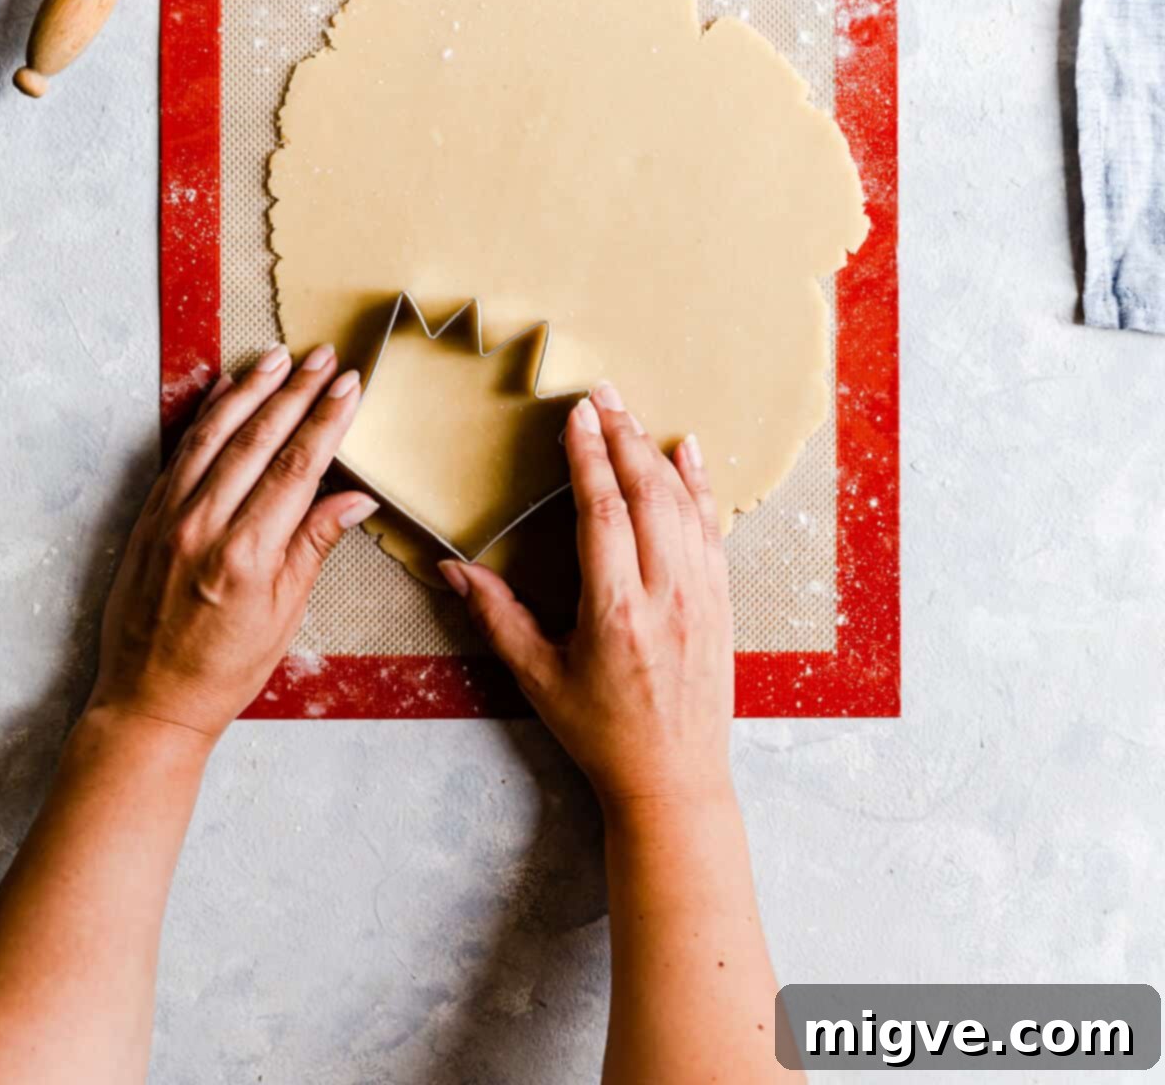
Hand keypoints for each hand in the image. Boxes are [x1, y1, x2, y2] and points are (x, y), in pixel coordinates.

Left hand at [88, 345, 375, 742]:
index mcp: (246, 556)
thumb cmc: (223, 670)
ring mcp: (169, 518)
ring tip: (279, 357)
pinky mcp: (148, 518)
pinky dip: (205, 416)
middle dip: (296, 391)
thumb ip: (314, 545)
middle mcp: (203, 527)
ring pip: (214, 435)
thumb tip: (355, 497)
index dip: (326, 420)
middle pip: (258, 440)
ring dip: (250, 390)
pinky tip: (225, 389)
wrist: (149, 702)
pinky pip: (180, 453)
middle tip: (324, 357)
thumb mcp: (284, 614)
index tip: (349, 386)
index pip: (297, 467)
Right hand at [441, 381, 733, 812]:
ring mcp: (701, 596)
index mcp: (615, 613)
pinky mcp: (721, 601)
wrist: (673, 779)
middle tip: (600, 395)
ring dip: (654, 453)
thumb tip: (452, 569)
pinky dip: (699, 485)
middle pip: (646, 495)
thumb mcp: (538, 679)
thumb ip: (497, 617)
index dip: (588, 458)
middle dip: (622, 437)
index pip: (601, 513)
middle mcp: (665, 596)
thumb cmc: (601, 732)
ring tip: (628, 414)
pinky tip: (686, 453)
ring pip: (682, 504)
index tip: (576, 416)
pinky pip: (712, 528)